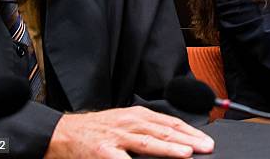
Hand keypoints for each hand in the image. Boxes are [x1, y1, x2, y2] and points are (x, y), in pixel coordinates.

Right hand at [45, 106, 213, 158]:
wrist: (63, 133)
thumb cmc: (98, 130)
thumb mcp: (125, 123)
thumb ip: (147, 130)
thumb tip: (175, 139)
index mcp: (138, 115)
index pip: (170, 122)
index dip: (190, 131)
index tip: (206, 140)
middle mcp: (130, 123)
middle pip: (165, 130)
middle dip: (188, 140)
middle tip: (206, 147)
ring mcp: (117, 137)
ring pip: (148, 142)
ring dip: (169, 148)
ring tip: (186, 153)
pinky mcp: (104, 152)